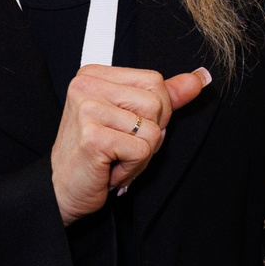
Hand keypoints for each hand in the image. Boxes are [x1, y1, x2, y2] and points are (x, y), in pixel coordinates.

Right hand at [51, 64, 211, 224]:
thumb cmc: (96, 155)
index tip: (127, 128)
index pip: (154, 81)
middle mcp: (86, 85)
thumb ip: (165, 96)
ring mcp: (87, 109)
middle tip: (120, 146)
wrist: (64, 190)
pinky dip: (132, 168)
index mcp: (94, 75)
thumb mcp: (131, 118)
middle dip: (149, 134)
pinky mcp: (92, 136)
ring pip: (152, 130)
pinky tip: (109, 168)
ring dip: (141, 155)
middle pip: (157, 104)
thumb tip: (200, 77)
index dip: (156, 112)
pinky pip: (142, 150)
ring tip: (114, 158)